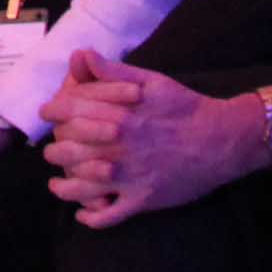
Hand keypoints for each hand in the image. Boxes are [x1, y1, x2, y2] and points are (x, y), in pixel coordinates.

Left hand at [42, 60, 271, 222]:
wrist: (223, 139)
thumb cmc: (186, 107)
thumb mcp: (151, 81)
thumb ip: (112, 71)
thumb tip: (81, 54)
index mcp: (119, 114)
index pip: (68, 112)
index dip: (52, 111)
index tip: (47, 114)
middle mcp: (119, 146)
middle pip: (68, 149)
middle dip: (54, 150)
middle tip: (53, 151)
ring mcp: (130, 176)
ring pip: (80, 186)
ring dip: (63, 186)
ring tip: (57, 183)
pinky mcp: (143, 200)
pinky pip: (108, 216)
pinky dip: (90, 217)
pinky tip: (83, 212)